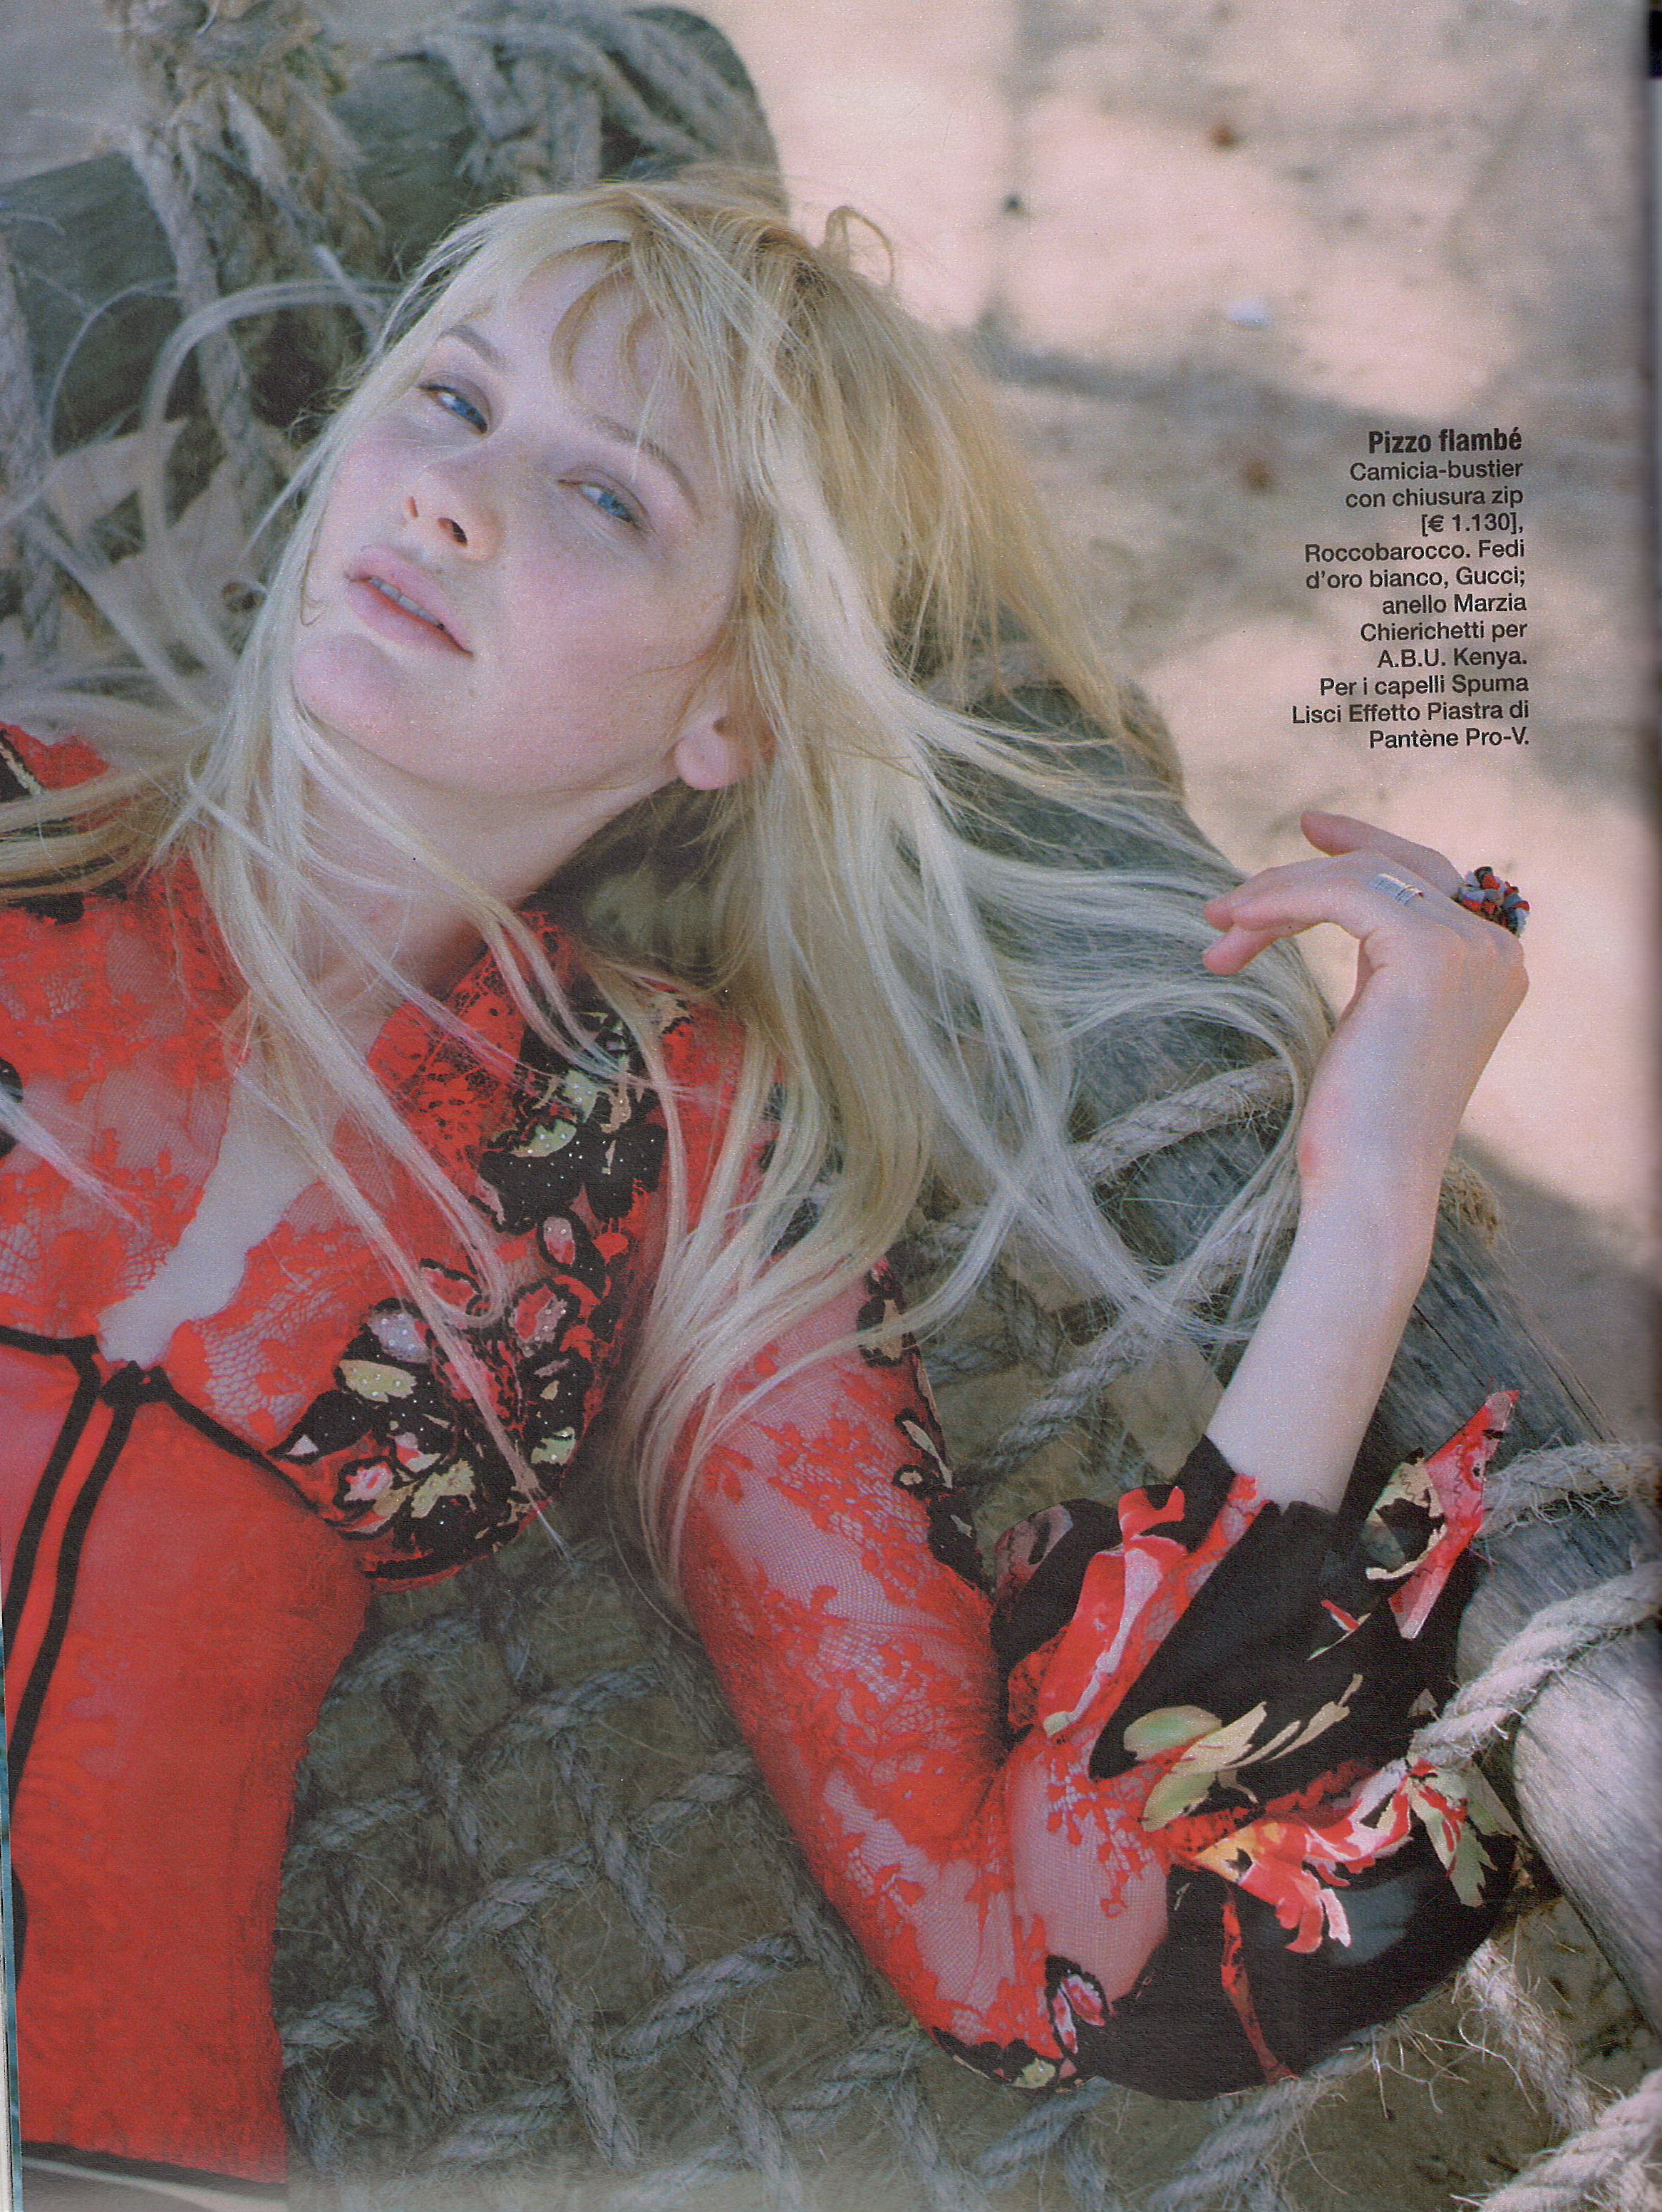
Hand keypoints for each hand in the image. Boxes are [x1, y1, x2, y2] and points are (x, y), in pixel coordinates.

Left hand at [1201, 812, 1526, 1224]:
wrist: (1372, 1185)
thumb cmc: (1361, 1126)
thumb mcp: (1378, 1025)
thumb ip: (1383, 966)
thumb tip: (1325, 910)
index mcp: (1491, 967)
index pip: (1427, 878)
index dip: (1367, 847)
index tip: (1311, 833)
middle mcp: (1495, 950)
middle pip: (1392, 869)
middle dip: (1304, 874)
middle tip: (1232, 895)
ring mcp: (1469, 948)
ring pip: (1360, 877)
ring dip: (1276, 896)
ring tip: (1218, 931)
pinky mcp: (1427, 953)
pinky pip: (1342, 894)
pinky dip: (1283, 901)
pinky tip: (1239, 928)